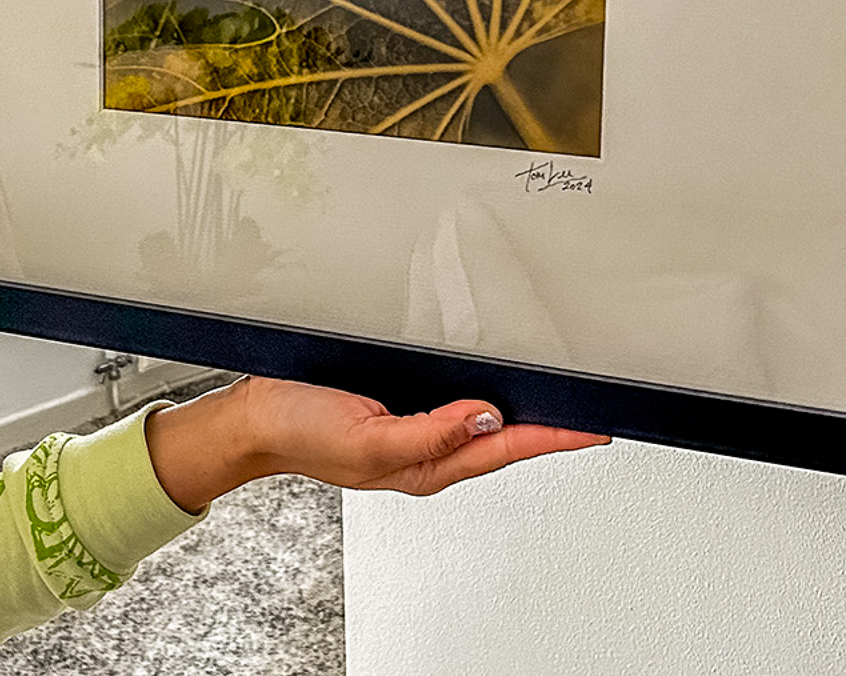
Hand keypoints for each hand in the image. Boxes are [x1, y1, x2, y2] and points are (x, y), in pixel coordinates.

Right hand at [145, 376, 606, 513]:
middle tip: (594, 411)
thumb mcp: (366, 438)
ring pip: (481, 419)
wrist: (250, 417)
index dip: (553, 437)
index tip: (594, 428)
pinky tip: (492, 380)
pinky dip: (480, 390)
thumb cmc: (298, 431)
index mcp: (423, 465)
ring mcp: (411, 426)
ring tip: (560, 396)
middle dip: (548, 427)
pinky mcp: (396, 402)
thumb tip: (484, 417)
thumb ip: (428, 432)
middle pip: (502, 438)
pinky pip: (452, 400)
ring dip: (518, 409)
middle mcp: (425, 448)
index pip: (504, 447)